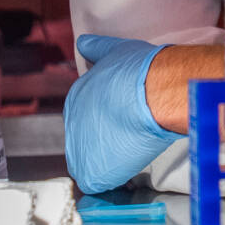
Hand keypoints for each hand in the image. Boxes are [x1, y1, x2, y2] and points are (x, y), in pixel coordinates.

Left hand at [62, 35, 175, 193]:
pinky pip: (97, 183)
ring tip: (132, 157)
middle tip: (130, 142)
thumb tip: (83, 42)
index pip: (87, 118)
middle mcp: (71, 122)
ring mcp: (78, 148)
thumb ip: (96, 49)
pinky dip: (112, 180)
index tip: (124, 123)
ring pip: (92, 163)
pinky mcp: (90, 171)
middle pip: (87, 141)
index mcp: (76, 97)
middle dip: (106, 144)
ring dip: (110, 163)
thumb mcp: (112, 51)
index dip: (107, 123)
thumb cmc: (140, 71)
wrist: (152, 93)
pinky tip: (129, 172)